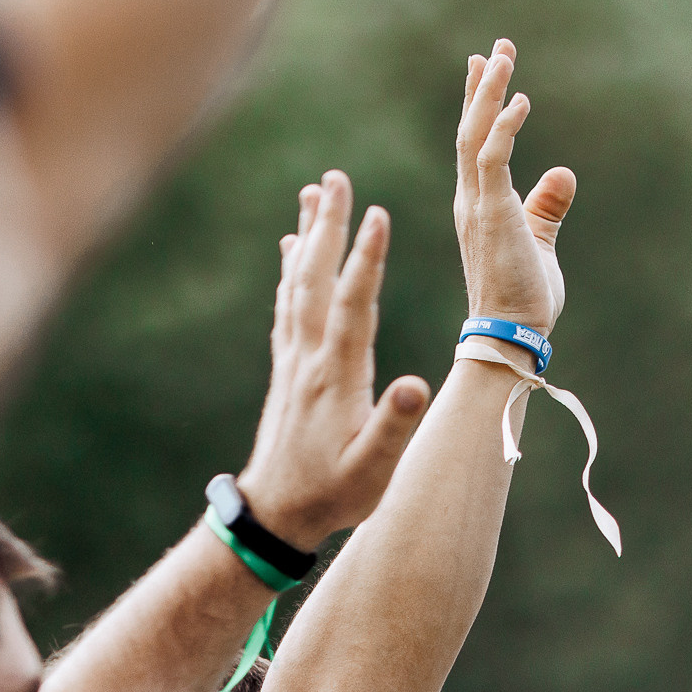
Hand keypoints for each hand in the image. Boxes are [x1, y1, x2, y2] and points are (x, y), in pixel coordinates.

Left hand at [236, 172, 432, 548]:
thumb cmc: (333, 496)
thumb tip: (416, 384)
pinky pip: (287, 305)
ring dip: (309, 235)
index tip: (377, 212)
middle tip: (335, 177)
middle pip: (318, 279)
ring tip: (314, 192)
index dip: (367, 260)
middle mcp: (309, 357)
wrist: (275, 514)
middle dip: (329, 226)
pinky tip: (291, 247)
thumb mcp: (373, 472)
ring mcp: (294, 359)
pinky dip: (291, 269)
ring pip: (298, 284)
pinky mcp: (288, 367)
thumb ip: (394, 428)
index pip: (354, 306)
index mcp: (336, 376)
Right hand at [454, 38, 576, 333]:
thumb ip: (547, 207)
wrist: (510, 332)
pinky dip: (503, 127)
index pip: (474, 143)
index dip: (479, 103)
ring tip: (503, 56)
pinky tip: (519, 101)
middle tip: (497, 47)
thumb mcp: (539, 242)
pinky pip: (492, 159)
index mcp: (478, 203)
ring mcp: (476, 203)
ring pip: (475, 135)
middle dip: (484, 86)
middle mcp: (470, 197)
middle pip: (470, 129)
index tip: (483, 66)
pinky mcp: (491, 211)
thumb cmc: (524, 296)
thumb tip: (564, 172)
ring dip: (489, 94)